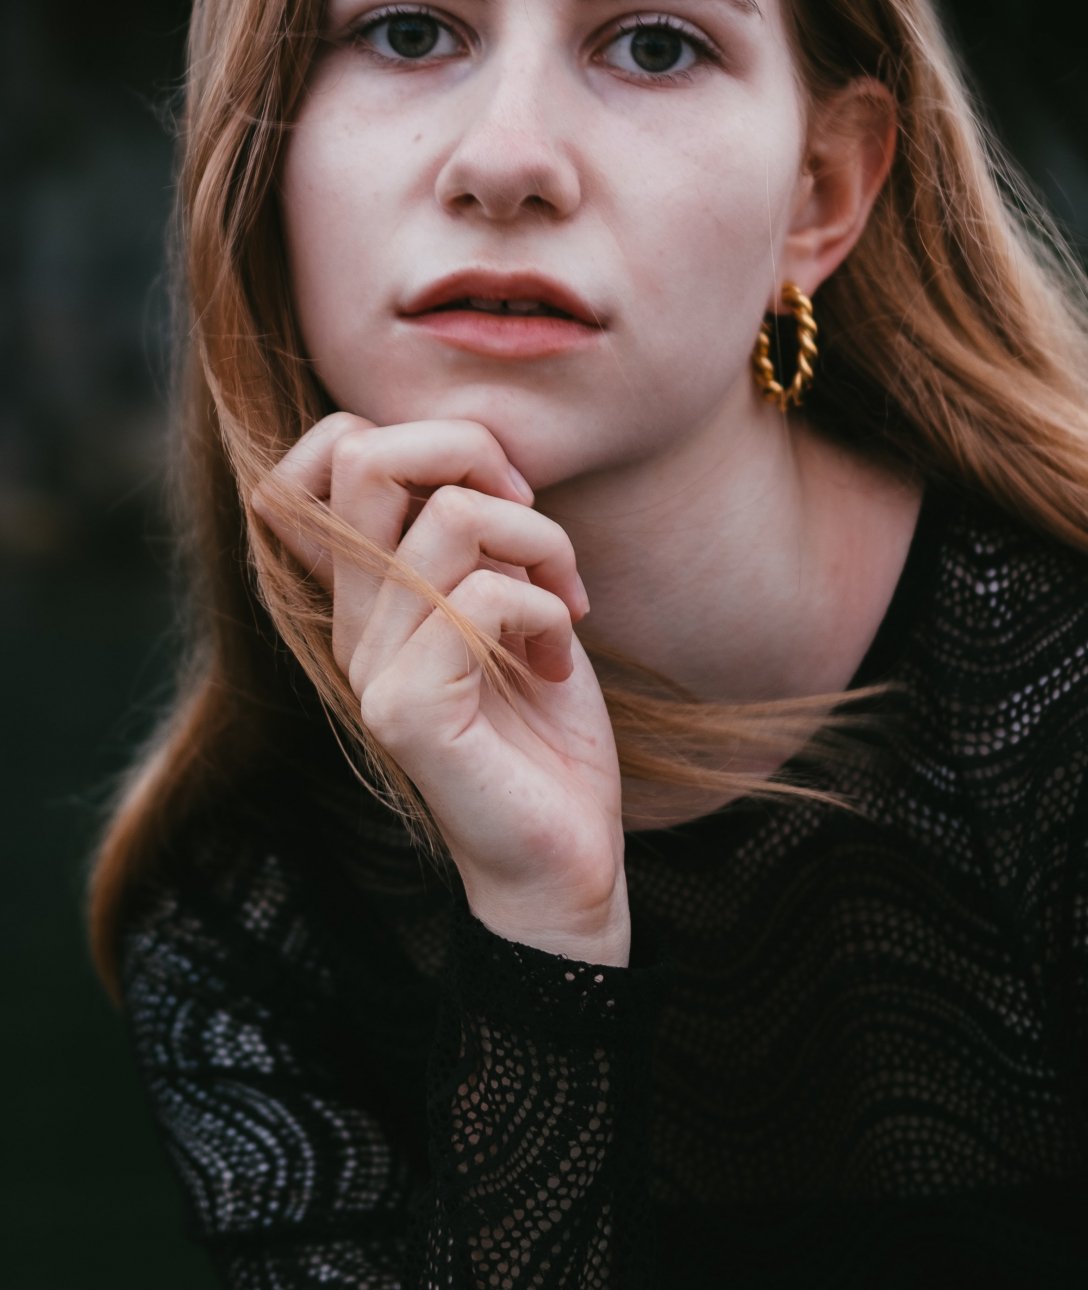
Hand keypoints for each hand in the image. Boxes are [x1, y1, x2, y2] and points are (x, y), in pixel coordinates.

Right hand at [252, 414, 629, 964]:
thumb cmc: (541, 724)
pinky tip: (558, 663)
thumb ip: (470, 531)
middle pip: (363, 454)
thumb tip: (474, 446)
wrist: (562, 858)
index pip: (321, 456)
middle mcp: (351, 619)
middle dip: (470, 450)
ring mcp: (371, 665)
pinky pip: (483, 599)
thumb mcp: (508, 597)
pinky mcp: (408, 710)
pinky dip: (547, 612)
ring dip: (542, 543)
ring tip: (565, 604)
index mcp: (366, 587)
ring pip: (453, 518)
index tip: (487, 486)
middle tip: (528, 511)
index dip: (405, 431)